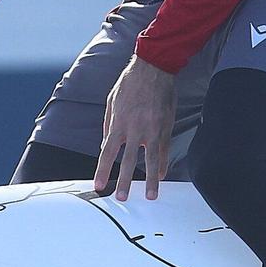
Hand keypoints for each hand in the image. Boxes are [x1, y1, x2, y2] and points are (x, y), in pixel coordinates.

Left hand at [93, 56, 176, 201]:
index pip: (107, 153)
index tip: (99, 185)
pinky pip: (163, 150)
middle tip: (122, 198)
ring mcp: (152, 129)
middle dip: (125, 181)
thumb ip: (108, 125)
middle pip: (128, 161)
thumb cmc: (130, 84)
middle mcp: (134, 129)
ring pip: (150, 160)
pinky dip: (162, 164)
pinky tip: (161, 175)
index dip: (102, 171)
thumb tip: (106, 145)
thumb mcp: (112, 102)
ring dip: (150, 180)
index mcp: (118, 123)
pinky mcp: (166, 127)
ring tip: (150, 195)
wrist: (154, 68)